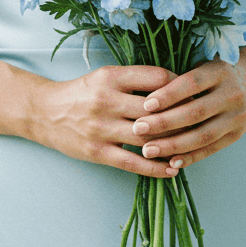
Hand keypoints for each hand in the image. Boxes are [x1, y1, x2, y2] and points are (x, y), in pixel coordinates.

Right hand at [35, 64, 181, 176]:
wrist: (44, 112)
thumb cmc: (83, 94)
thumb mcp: (106, 77)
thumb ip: (136, 80)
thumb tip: (177, 87)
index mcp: (111, 77)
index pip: (157, 78)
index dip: (180, 87)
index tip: (193, 94)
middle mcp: (107, 101)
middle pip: (156, 110)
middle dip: (182, 116)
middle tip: (201, 122)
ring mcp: (101, 128)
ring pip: (148, 137)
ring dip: (174, 144)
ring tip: (192, 147)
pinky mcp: (98, 152)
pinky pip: (133, 163)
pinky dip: (156, 168)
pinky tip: (173, 169)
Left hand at [130, 49, 245, 170]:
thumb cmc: (221, 71)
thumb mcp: (206, 65)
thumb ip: (182, 79)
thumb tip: (145, 97)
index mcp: (220, 72)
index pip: (192, 83)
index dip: (169, 94)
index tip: (145, 104)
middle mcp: (231, 95)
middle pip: (195, 112)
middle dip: (164, 122)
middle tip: (138, 128)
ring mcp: (236, 117)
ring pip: (203, 135)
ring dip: (173, 145)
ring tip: (147, 150)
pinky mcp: (237, 134)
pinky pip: (211, 148)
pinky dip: (190, 157)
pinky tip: (170, 162)